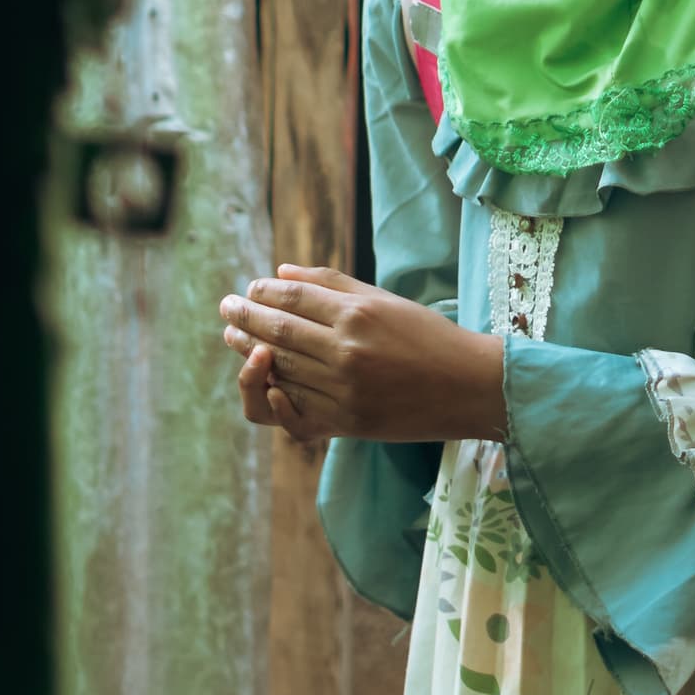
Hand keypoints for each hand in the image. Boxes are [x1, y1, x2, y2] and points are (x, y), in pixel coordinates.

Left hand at [217, 264, 506, 444]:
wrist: (467, 388)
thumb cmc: (429, 337)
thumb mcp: (385, 300)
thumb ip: (333, 284)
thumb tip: (281, 272)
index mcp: (358, 314)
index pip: (294, 298)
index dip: (264, 292)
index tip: (249, 288)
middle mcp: (346, 351)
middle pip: (279, 332)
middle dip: (245, 317)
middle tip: (226, 307)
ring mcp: (343, 390)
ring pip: (281, 369)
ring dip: (249, 352)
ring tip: (233, 336)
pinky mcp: (346, 422)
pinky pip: (295, 409)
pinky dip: (273, 393)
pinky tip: (262, 380)